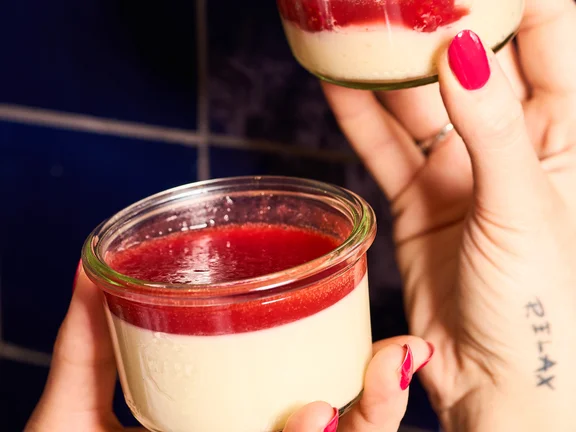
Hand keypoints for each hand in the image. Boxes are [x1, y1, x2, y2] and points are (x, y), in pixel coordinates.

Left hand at [25, 267, 433, 431]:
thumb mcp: (75, 406)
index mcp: (227, 430)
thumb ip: (85, 340)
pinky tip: (321, 416)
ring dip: (374, 415)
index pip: (307, 406)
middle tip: (399, 347)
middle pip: (337, 430)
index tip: (381, 336)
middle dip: (380, 394)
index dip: (356, 377)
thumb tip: (91, 263)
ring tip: (389, 364)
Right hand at [323, 0, 575, 429]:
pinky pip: (384, 147)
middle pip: (472, 59)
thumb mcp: (525, 210)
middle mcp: (511, 143)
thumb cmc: (544, 308)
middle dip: (435, 21)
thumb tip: (460, 51)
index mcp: (566, 134)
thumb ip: (493, 129)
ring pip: (417, 101)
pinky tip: (332, 80)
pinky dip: (357, 116)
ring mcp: (459, 170)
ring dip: (385, 64)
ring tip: (353, 23)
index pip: (549, 34)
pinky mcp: (418, 199)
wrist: (500, 384)